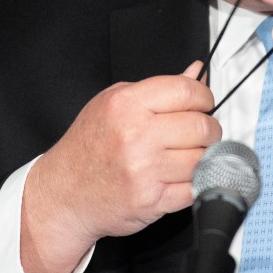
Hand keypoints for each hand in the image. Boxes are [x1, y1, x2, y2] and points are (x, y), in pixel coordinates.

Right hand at [20, 61, 220, 272]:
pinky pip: (195, 187)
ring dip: (203, 156)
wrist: (63, 193)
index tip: (204, 104)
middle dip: (208, 128)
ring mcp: (144, 170)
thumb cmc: (88, 146)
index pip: (187, 91)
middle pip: (201, 126)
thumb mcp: (114, 103)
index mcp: (126, 105)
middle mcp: (136, 136)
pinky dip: (196, 181)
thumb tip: (197, 72)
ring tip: (189, 154)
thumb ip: (159, 88)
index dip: (204, 96)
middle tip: (200, 132)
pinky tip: (182, 175)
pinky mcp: (152, 201)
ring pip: (202, 158)